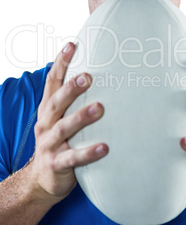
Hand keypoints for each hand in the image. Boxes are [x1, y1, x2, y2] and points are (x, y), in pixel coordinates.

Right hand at [30, 42, 108, 202]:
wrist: (42, 179)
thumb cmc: (60, 142)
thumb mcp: (61, 119)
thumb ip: (74, 101)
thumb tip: (100, 75)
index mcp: (48, 110)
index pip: (52, 82)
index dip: (61, 63)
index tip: (72, 45)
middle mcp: (46, 123)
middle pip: (57, 102)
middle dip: (71, 88)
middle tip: (88, 76)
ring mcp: (49, 144)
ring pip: (64, 128)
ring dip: (81, 117)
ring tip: (100, 108)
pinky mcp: (56, 164)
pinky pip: (73, 158)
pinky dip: (88, 153)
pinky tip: (104, 147)